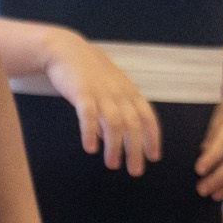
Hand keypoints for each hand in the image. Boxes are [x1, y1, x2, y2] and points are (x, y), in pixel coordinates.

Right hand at [44, 36, 160, 174]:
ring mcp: (102, 93)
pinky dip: (91, 132)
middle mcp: (120, 94)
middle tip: (135, 171)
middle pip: (134, 125)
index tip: (154, 157)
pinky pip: (89, 115)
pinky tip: (90, 148)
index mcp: (130, 93)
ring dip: (115, 146)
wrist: (67, 51)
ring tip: (112, 164)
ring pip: (114, 123)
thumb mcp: (110, 90)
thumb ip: (114, 112)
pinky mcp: (82, 93)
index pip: (148, 117)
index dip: (153, 138)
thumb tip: (111, 138)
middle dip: (136, 149)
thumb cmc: (90, 73)